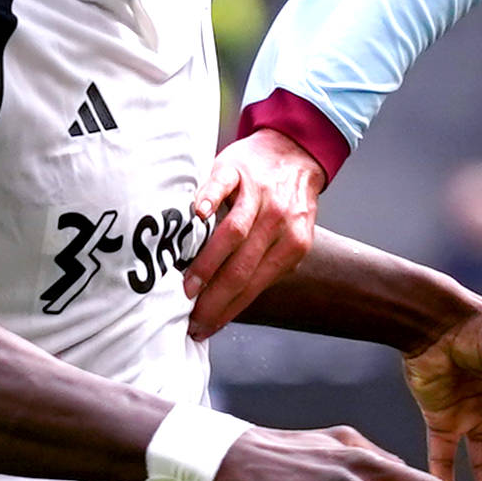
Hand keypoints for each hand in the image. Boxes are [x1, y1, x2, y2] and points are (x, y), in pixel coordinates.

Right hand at [184, 130, 326, 339]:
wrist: (294, 151)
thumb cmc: (284, 202)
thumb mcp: (288, 236)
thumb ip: (266, 264)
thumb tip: (231, 304)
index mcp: (292, 245)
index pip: (255, 286)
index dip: (228, 311)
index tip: (205, 329)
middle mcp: (278, 222)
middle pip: (243, 268)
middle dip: (214, 298)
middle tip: (190, 317)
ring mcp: (258, 195)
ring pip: (233, 234)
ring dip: (208, 264)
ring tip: (187, 287)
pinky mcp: (237, 170)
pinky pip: (221, 187)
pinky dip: (209, 200)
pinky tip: (196, 216)